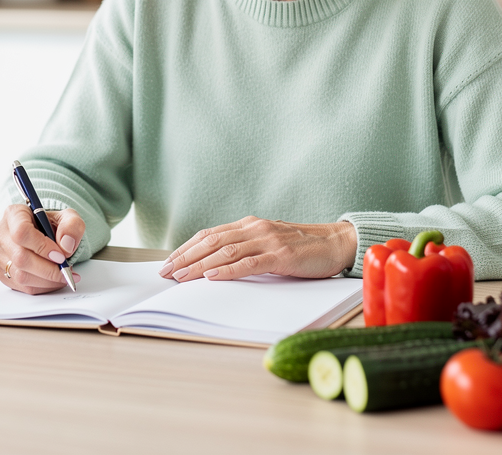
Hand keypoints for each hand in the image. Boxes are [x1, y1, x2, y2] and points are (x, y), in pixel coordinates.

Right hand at [0, 205, 84, 294]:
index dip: (42, 247)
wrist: (44, 235)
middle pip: (20, 258)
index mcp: (13, 214)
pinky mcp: (1, 272)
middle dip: (48, 269)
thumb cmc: (52, 225)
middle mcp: (0, 233)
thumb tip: (66, 246)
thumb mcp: (68, 217)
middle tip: (66, 270)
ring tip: (63, 275)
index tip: (61, 256)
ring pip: (21, 276)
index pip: (21, 232)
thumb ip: (72, 226)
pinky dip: (42, 287)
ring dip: (47, 280)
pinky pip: (22, 286)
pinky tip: (53, 280)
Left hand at [160, 217, 356, 281]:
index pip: (209, 235)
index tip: (167, 262)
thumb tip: (214, 266)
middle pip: (211, 242)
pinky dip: (228, 270)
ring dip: (200, 265)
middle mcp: (255, 228)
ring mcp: (268, 240)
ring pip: (226, 252)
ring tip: (181, 276)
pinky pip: (250, 263)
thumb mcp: (268, 244)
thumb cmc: (301, 247)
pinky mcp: (281, 255)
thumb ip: (245, 249)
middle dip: (185, 257)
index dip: (186, 248)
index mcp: (249, 225)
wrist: (336, 243)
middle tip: (165, 272)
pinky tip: (213, 277)